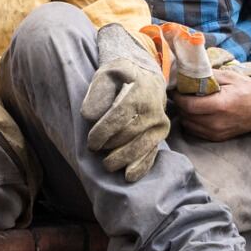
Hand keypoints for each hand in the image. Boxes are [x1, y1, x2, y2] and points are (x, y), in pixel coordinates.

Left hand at [82, 23, 169, 181]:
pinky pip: (152, 154)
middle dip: (110, 146)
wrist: (147, 77)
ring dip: (122, 159)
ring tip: (107, 165)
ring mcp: (160, 124)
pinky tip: (128, 176)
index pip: (119, 116)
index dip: (103, 133)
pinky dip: (140, 167)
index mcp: (139, 92)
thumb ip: (97, 92)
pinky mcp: (161, 135)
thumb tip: (89, 116)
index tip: (91, 144)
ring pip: (140, 147)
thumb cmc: (121, 77)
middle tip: (96, 152)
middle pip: (129, 134)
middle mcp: (154, 109)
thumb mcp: (106, 74)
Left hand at [172, 70, 250, 141]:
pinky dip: (192, 122)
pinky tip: (196, 112)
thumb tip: (188, 72)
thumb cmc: (248, 90)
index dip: (177, 97)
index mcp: (220, 105)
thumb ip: (208, 75)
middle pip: (186, 116)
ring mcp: (217, 133)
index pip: (188, 105)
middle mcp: (217, 123)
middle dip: (179, 104)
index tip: (174, 89)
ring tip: (187, 102)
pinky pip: (196, 131)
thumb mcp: (230, 77)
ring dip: (184, 114)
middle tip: (179, 93)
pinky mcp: (218, 138)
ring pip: (189, 125)